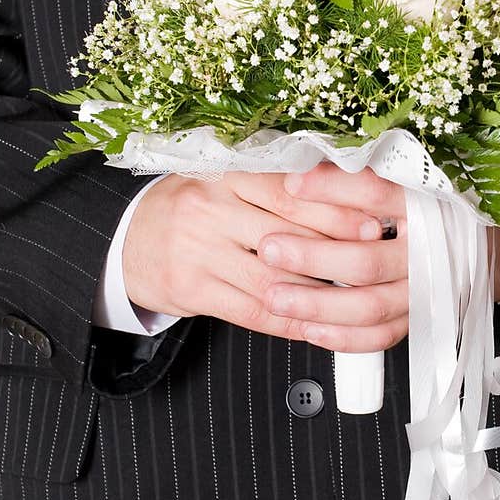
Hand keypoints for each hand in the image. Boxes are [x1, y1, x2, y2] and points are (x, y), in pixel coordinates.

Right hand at [121, 170, 396, 346]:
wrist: (125, 240)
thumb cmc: (189, 208)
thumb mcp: (223, 182)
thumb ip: (272, 186)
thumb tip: (341, 196)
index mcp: (223, 175)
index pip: (289, 192)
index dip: (335, 210)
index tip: (372, 223)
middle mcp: (208, 208)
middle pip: (286, 236)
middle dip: (336, 254)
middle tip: (373, 264)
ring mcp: (197, 251)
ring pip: (272, 279)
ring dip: (318, 295)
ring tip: (353, 299)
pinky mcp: (191, 289)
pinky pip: (251, 312)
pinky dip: (288, 322)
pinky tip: (314, 325)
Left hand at [262, 167, 499, 351]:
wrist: (496, 248)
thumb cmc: (443, 207)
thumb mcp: (415, 178)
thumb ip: (365, 173)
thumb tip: (307, 158)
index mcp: (430, 205)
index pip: (377, 195)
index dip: (332, 190)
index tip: (290, 184)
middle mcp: (431, 252)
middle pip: (366, 262)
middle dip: (312, 258)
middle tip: (270, 248)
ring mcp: (426, 291)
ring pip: (369, 307)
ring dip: (317, 304)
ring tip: (275, 295)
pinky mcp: (421, 318)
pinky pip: (381, 336)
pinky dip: (344, 338)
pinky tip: (309, 329)